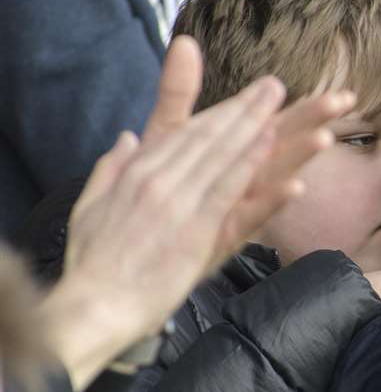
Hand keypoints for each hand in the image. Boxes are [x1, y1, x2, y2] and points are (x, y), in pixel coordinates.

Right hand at [47, 42, 328, 389]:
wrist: (93, 305)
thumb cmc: (92, 262)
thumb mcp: (91, 204)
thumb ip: (112, 166)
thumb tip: (127, 137)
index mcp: (139, 172)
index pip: (188, 134)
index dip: (223, 112)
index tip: (250, 95)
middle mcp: (159, 180)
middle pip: (209, 137)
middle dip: (243, 108)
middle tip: (273, 85)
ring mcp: (178, 204)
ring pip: (222, 157)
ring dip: (253, 128)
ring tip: (279, 103)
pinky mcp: (195, 232)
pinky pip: (229, 194)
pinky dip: (252, 171)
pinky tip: (274, 152)